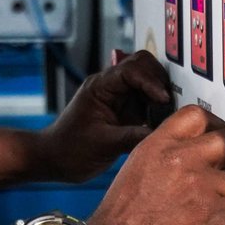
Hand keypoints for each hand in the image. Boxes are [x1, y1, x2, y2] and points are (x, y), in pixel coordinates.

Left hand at [33, 49, 174, 183]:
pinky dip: (156, 106)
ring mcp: (117, 96)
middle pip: (141, 65)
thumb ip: (133, 137)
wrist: (55, 159)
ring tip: (168, 112)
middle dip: (158, 80)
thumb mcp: (103, 145)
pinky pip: (145, 99)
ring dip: (159, 92)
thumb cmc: (70, 150)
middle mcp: (109, 86)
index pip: (130, 70)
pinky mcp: (124, 110)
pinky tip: (161, 120)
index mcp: (100, 87)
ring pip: (146, 80)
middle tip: (170, 102)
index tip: (163, 99)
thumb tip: (163, 133)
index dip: (150, 82)